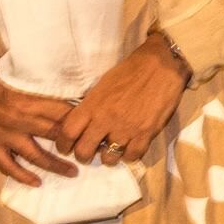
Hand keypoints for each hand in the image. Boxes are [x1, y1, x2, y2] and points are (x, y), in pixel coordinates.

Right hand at [0, 59, 79, 187]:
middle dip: (74, 144)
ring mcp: (4, 135)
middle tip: (90, 150)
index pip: (63, 112)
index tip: (93, 125)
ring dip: (56, 165)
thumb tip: (64, 85)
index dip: (80, 120)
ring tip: (73, 172)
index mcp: (28, 98)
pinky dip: (22, 176)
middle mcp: (19, 119)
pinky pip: (8, 165)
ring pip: (36, 155)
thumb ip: (38, 82)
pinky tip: (36, 182)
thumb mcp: (17, 70)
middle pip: (55, 134)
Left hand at [56, 35, 188, 164]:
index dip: (63, 144)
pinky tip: (128, 148)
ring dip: (107, 157)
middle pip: (84, 151)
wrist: (161, 65)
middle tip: (87, 153)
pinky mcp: (146, 134)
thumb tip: (82, 123)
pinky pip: (131, 157)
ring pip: (108, 158)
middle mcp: (106, 119)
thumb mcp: (102, 84)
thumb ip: (91, 105)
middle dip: (83, 156)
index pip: (68, 132)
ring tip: (111, 150)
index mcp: (93, 104)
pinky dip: (128, 156)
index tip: (66, 147)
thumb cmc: (130, 70)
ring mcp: (126, 128)